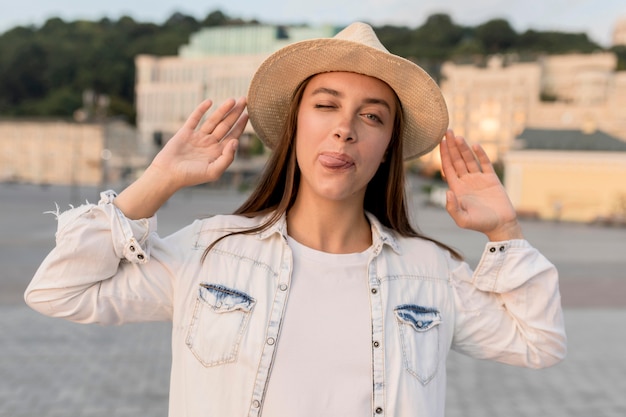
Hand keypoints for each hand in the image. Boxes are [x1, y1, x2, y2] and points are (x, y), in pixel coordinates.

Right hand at [113, 98, 247, 218]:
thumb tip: (236, 141)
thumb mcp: (214, 171)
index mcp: (218, 153)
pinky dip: (201, 110)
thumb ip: (227, 158)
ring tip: (232, 99)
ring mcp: (198, 137)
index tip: (248, 114)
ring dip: (222, 110)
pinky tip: (210, 102)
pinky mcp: (185, 132)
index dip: (241, 125)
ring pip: (213, 120)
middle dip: (235, 113)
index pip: (233, 136)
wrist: (167, 174)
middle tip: (245, 99)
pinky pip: (195, 118)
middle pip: (225, 125)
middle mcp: (209, 144)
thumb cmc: (191, 176)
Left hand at [440, 130, 522, 240]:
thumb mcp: (462, 219)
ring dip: (464, 148)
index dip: (444, 155)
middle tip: (447, 131)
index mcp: (457, 188)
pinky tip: (475, 145)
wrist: (500, 226)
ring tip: (458, 136)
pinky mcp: (492, 179)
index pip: (448, 167)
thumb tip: (447, 191)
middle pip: (457, 160)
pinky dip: (481, 154)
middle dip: (452, 146)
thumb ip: (452, 207)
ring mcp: (479, 179)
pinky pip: (485, 163)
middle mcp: (466, 181)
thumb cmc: (480, 224)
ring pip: (469, 159)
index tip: (440, 142)